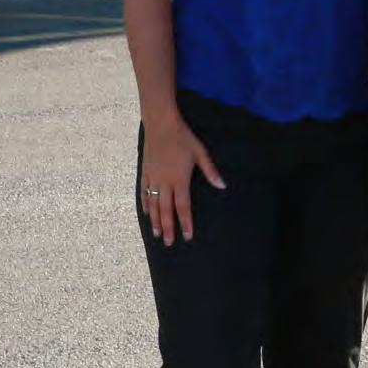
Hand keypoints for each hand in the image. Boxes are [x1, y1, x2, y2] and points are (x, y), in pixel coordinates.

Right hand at [141, 119, 225, 245]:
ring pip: (153, 204)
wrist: (161, 124)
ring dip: (155, 220)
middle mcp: (165, 182)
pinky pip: (144, 192)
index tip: (187, 236)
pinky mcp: (145, 172)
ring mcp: (153, 178)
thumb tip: (222, 186)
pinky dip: (145, 204)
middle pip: (166, 210)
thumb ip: (210, 171)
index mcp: (180, 179)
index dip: (185, 222)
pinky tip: (146, 213)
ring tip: (157, 234)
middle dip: (168, 227)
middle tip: (169, 243)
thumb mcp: (200, 152)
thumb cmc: (183, 137)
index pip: (183, 206)